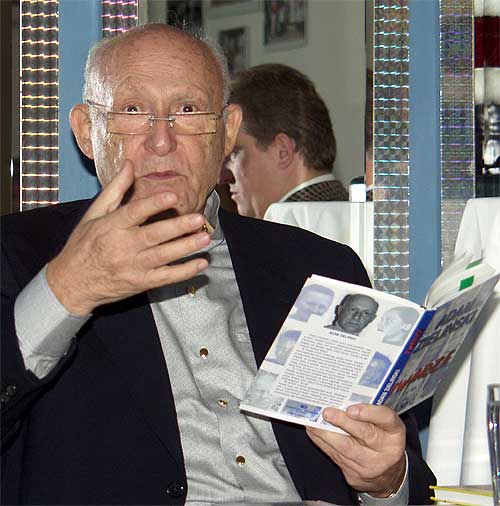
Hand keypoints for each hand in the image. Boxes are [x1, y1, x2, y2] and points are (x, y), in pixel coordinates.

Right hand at [46, 160, 209, 314]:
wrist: (72, 284)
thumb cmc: (83, 244)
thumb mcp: (94, 214)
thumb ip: (115, 189)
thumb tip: (129, 163)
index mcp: (111, 226)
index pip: (135, 213)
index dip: (154, 204)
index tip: (173, 196)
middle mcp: (123, 247)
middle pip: (154, 236)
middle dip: (178, 227)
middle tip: (200, 219)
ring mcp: (133, 267)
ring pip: (163, 256)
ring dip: (186, 248)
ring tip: (206, 238)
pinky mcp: (140, 283)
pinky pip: (165, 278)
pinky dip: (184, 272)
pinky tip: (201, 264)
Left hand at [306, 404, 405, 497]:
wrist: (387, 474)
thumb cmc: (382, 438)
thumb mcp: (383, 424)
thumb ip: (368, 411)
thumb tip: (341, 396)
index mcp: (395, 431)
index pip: (386, 419)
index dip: (369, 413)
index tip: (351, 408)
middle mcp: (386, 449)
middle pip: (364, 434)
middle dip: (343, 422)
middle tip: (327, 412)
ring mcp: (371, 465)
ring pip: (346, 448)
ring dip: (326, 433)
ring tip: (313, 422)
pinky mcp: (355, 474)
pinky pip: (336, 456)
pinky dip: (322, 442)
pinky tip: (313, 432)